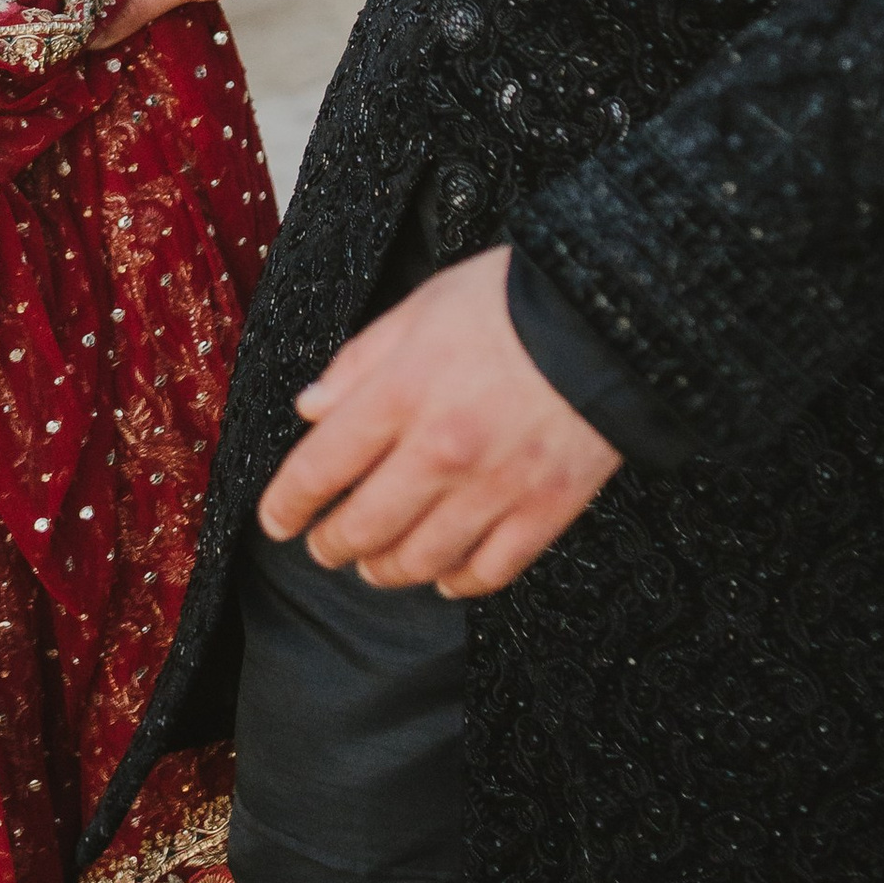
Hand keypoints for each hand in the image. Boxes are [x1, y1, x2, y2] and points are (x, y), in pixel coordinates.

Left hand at [259, 245, 619, 594]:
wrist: (608, 315)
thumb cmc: (508, 300)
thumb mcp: (418, 308)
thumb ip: (359, 362)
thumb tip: (311, 408)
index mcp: (401, 393)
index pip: (320, 468)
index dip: (287, 505)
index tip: (275, 522)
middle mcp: (440, 449)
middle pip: (364, 526)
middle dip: (331, 545)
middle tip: (322, 548)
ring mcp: (494, 487)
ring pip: (420, 560)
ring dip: (386, 570)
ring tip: (375, 566)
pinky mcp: (545, 510)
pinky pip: (489, 571)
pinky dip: (457, 582)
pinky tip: (444, 575)